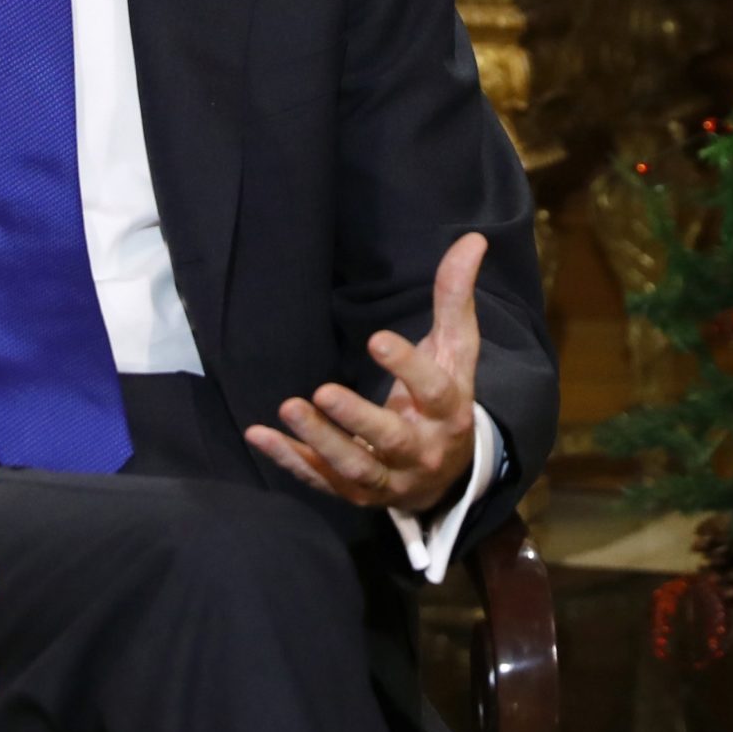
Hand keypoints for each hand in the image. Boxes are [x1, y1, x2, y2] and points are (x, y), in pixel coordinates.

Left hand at [246, 232, 484, 513]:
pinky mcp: (357, 492)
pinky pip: (321, 480)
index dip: (407, 367)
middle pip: (391, 439)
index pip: (434, 391)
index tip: (375, 338)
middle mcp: (421, 450)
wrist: (446, 474)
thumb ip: (455, 298)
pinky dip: (291, 461)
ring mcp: (388, 477)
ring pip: (354, 467)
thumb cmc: (444, 398)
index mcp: (449, 412)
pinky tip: (260, 435)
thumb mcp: (455, 351)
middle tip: (322, 391)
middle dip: (356, 419)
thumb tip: (472, 239)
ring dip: (320, 442)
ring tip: (289, 408)